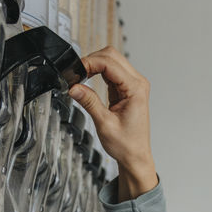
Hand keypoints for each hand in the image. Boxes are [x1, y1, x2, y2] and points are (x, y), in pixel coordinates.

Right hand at [69, 47, 158, 199]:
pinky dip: (98, 72)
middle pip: (112, 55)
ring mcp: (133, 84)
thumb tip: (74, 87)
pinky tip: (88, 80)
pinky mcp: (126, 88)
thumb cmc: (126, 144)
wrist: (135, 156)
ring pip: (111, 60)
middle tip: (76, 74)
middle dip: (91, 60)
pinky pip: (111, 71)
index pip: (110, 63)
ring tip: (80, 78)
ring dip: (94, 65)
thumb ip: (89, 102)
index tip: (75, 71)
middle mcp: (137, 83)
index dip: (90, 63)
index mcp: (136, 89)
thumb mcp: (104, 124)